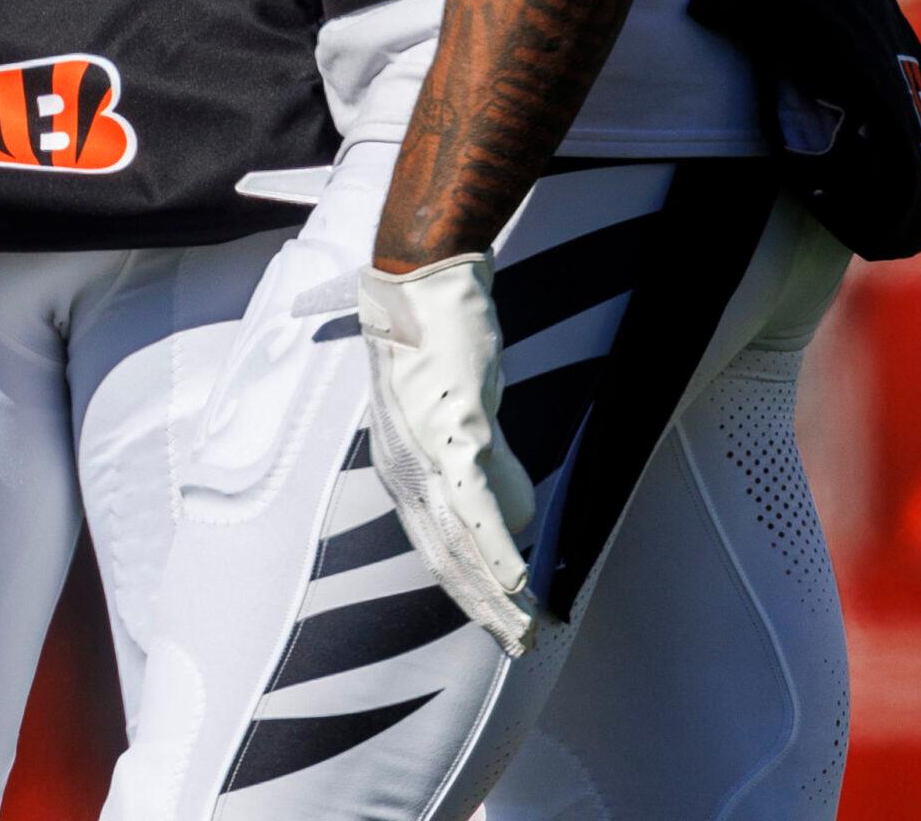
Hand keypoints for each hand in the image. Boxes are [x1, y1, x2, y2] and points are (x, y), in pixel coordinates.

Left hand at [358, 252, 539, 656]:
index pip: (430, 542)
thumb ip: (474, 455)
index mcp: (397, 464)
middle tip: (517, 645)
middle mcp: (402, 467)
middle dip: (482, 606)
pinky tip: (517, 581)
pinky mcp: (454, 430)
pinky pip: (477, 503)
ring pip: (461, 542)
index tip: (492, 618)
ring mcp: (425, 451)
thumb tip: (508, 500)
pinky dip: (498, 549)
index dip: (464, 585)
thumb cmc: (434, 331)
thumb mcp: (450, 404)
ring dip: (495, 593)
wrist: (418, 277)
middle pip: (444, 555)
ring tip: (523, 630)